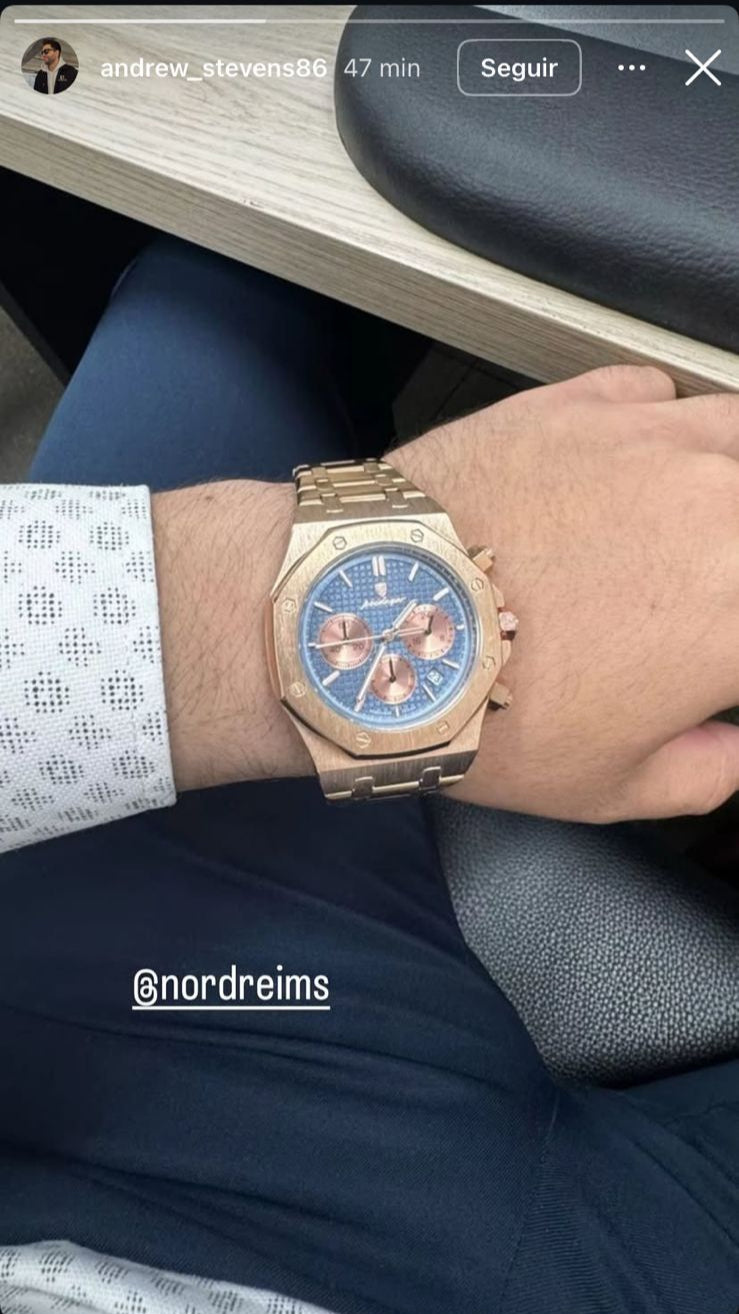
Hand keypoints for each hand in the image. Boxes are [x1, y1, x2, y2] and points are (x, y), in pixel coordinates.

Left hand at [390, 365, 738, 821]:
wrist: (375, 626)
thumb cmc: (486, 714)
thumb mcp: (608, 787)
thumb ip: (706, 772)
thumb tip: (733, 750)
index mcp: (737, 614)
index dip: (729, 646)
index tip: (712, 661)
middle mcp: (721, 513)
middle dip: (728, 566)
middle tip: (691, 595)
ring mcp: (655, 444)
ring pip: (736, 435)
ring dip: (721, 482)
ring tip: (687, 519)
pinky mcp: (586, 403)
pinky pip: (661, 393)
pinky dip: (664, 425)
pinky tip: (635, 463)